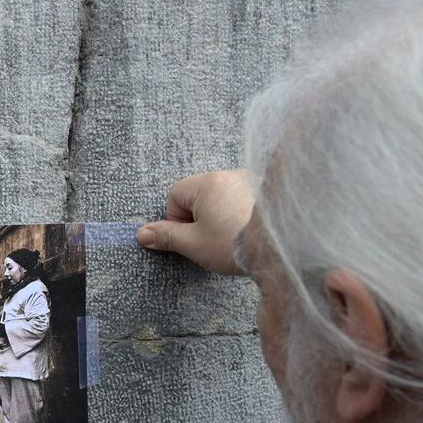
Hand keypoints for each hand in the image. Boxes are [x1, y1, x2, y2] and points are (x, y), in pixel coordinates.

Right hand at [135, 169, 254, 275]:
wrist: (279, 248)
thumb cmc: (232, 244)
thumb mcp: (193, 244)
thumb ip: (166, 236)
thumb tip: (142, 234)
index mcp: (207, 183)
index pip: (176, 194)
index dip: (176, 218)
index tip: (189, 236)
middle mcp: (230, 174)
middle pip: (199, 194)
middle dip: (198, 217)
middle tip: (209, 240)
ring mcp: (250, 181)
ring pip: (221, 197)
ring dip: (218, 214)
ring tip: (230, 236)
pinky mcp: (266, 191)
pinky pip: (242, 198)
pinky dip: (238, 212)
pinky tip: (245, 230)